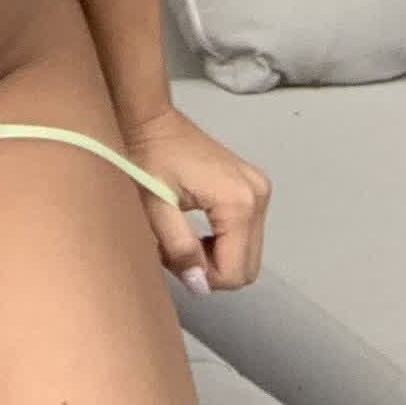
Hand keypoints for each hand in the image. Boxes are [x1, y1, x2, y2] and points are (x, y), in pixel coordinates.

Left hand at [118, 104, 270, 293]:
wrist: (149, 119)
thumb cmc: (146, 157)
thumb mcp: (155, 207)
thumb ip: (179, 248)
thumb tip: (199, 285)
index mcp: (239, 201)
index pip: (234, 273)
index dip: (201, 276)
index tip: (171, 256)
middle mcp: (258, 195)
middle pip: (246, 267)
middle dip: (210, 269)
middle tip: (176, 249)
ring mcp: (258, 190)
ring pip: (246, 254)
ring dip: (215, 257)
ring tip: (182, 236)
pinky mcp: (252, 188)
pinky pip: (245, 236)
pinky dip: (222, 243)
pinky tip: (197, 230)